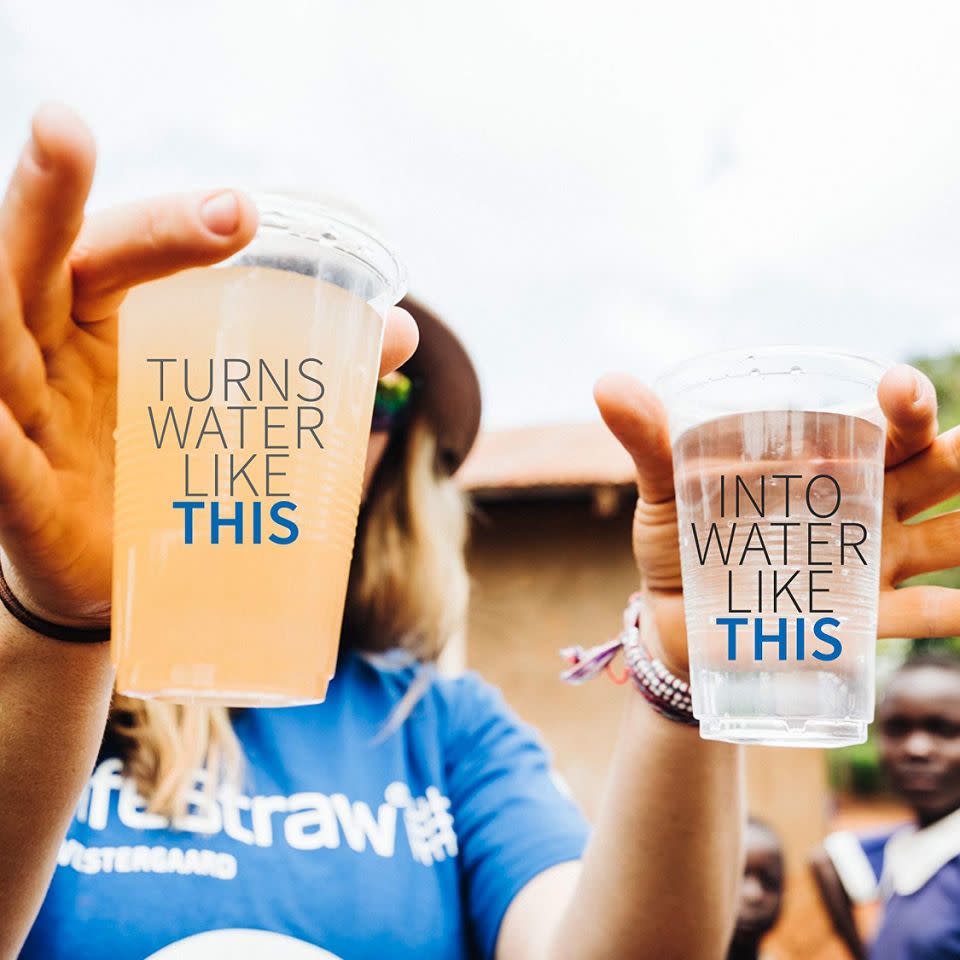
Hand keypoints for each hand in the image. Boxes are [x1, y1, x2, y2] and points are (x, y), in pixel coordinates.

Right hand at [0, 104, 418, 625]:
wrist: (132, 576)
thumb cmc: (176, 475)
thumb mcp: (236, 412)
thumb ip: (307, 366)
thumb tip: (400, 329)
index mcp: (109, 322)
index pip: (127, 253)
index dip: (173, 226)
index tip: (240, 211)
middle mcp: (53, 350)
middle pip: (41, 260)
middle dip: (51, 197)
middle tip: (64, 126)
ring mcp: (24, 415)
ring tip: (8, 195)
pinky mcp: (17, 489)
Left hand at [594, 364, 959, 675]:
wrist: (672, 623)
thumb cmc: (677, 543)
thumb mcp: (664, 490)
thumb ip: (648, 441)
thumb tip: (608, 384)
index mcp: (822, 462)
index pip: (879, 423)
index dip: (903, 402)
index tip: (898, 389)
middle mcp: (859, 506)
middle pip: (931, 470)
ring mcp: (865, 563)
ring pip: (945, 537)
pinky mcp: (857, 620)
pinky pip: (915, 615)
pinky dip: (946, 614)